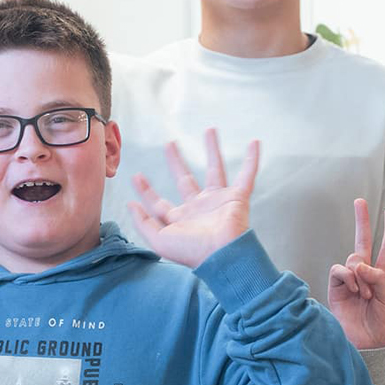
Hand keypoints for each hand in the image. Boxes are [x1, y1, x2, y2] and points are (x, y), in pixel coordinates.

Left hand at [126, 129, 258, 268]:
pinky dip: (252, 160)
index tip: (136, 176)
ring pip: (215, 169)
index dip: (146, 191)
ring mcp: (218, 201)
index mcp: (179, 219)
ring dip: (212, 150)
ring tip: (210, 130)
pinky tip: (254, 144)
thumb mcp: (158, 240)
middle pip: (185, 179)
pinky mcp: (237, 197)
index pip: (159, 202)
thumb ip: (143, 222)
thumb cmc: (191, 251)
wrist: (222, 255)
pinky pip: (247, 175)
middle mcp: (198, 208)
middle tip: (169, 143)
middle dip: (176, 161)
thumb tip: (130, 204)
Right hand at [327, 199, 384, 349]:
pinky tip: (354, 290)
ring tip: (365, 295)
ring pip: (352, 259)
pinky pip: (339, 271)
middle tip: (359, 201)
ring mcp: (349, 281)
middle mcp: (364, 274)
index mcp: (382, 276)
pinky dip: (348, 277)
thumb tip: (360, 264)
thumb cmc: (382, 324)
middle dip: (361, 221)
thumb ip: (378, 278)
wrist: (367, 344)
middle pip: (363, 242)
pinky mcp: (335, 288)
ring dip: (360, 275)